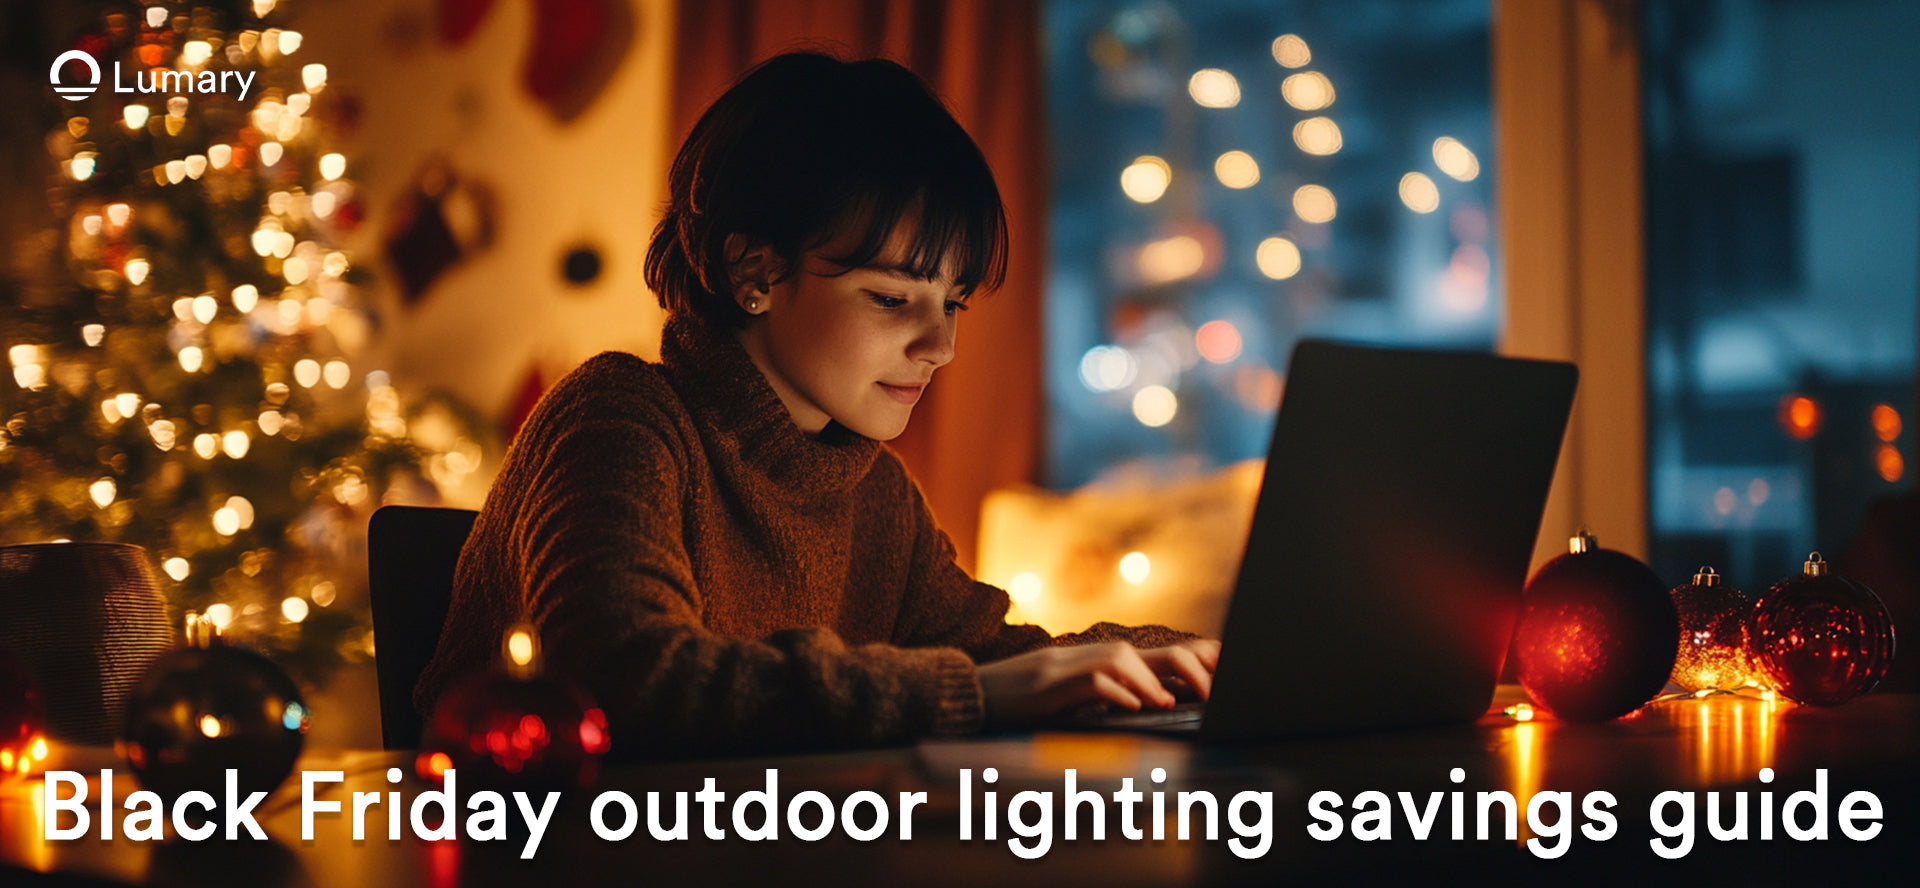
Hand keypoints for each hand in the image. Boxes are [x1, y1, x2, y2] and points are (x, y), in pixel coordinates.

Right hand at [975, 639, 1220, 727]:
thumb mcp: (1074, 699)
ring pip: (1119, 657)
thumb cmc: (1024, 702)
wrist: (970, 693)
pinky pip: (1086, 681)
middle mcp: (1090, 658)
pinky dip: (1111, 692)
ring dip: (1150, 678)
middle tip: (1215, 691)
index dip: (1198, 659)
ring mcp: (1066, 667)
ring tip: (1170, 701)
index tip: (1230, 672)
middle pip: (1150, 651)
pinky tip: (1129, 707)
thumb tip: (1154, 705)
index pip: (1160, 654)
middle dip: (1189, 666)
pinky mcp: (1046, 684)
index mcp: (1102, 663)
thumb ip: (1110, 696)